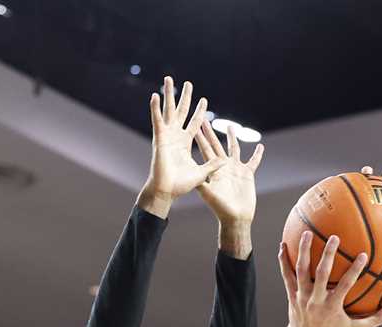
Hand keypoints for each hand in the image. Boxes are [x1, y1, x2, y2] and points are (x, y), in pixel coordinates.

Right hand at [139, 77, 223, 216]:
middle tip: (188, 83)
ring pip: (168, 110)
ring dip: (168, 95)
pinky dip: (155, 108)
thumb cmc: (181, 185)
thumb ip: (213, 165)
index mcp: (185, 143)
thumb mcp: (202, 173)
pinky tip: (154, 96)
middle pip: (182, 112)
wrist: (167, 191)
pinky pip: (157, 120)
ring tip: (168, 79)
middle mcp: (176, 136)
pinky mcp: (159, 138)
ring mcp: (167, 136)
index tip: (204, 100)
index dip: (199, 112)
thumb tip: (226, 160)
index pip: (194, 123)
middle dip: (185, 97)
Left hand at [196, 120, 263, 225]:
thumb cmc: (220, 208)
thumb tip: (192, 172)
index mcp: (213, 170)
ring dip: (232, 137)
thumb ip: (202, 182)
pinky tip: (260, 146)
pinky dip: (257, 154)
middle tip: (204, 118)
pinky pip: (253, 161)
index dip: (201, 138)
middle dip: (210, 132)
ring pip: (234, 149)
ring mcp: (235, 169)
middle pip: (216, 145)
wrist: (235, 217)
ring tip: (230, 126)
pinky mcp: (247, 174)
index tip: (195, 126)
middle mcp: (223, 167)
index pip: (205, 150)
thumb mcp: (209, 194)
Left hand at [279, 231, 381, 326]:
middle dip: (328, 255)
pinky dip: (284, 261)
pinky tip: (283, 245)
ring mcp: (302, 298)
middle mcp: (316, 300)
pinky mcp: (292, 297)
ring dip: (303, 252)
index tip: (363, 255)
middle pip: (321, 274)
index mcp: (332, 307)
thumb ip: (376, 318)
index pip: (345, 285)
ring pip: (301, 271)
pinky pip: (287, 276)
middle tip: (334, 238)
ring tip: (306, 233)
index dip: (354, 270)